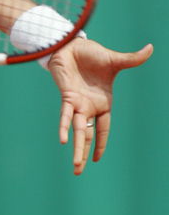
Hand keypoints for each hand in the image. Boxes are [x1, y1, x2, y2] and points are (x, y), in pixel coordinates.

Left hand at [48, 37, 152, 174]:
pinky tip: (63, 139)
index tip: (97, 159)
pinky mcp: (67, 96)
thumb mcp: (114, 60)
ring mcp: (77, 103)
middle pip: (88, 135)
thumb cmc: (91, 53)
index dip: (100, 143)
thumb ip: (132, 59)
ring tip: (76, 167)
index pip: (102, 128)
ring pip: (79, 130)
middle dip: (84, 153)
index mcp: (102, 103)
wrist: (71, 43)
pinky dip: (65, 126)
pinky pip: (66, 115)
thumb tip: (151, 48)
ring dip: (77, 147)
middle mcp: (89, 106)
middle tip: (78, 171)